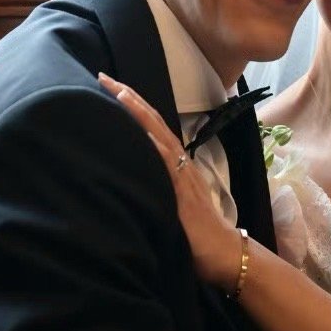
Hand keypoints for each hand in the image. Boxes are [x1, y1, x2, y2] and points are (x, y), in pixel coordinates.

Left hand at [99, 73, 243, 290]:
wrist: (225, 252)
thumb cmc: (199, 235)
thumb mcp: (173, 205)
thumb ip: (158, 189)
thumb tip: (134, 182)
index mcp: (178, 166)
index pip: (153, 129)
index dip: (134, 107)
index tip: (112, 87)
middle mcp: (180, 165)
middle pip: (154, 123)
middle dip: (130, 99)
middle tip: (105, 77)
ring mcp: (182, 177)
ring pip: (159, 137)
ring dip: (139, 113)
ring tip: (119, 92)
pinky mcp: (182, 194)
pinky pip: (167, 166)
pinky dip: (154, 148)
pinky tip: (140, 134)